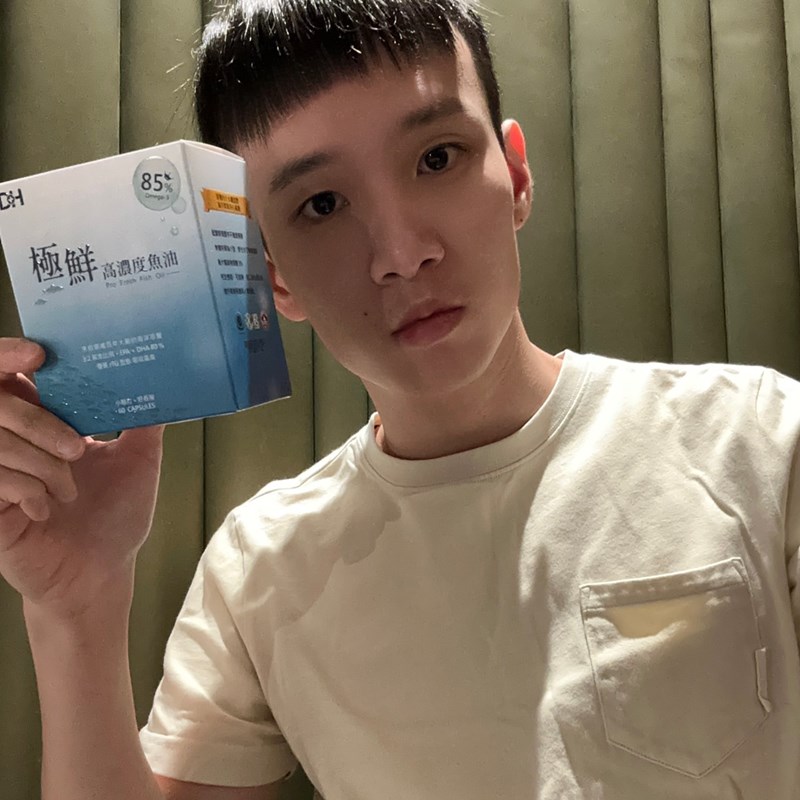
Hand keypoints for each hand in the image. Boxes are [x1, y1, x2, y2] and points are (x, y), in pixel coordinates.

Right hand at [0, 338, 164, 618]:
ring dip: (43, 464)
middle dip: (41, 421)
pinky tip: (44, 509)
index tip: (39, 354)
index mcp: (45, 423)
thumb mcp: (139, 461)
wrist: (101, 573)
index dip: (13, 356)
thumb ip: (144, 421)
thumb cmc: (116, 518)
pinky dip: (27, 489)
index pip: (13, 375)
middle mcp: (14, 440)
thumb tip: (165, 381)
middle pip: (1, 400)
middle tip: (78, 447)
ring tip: (69, 490)